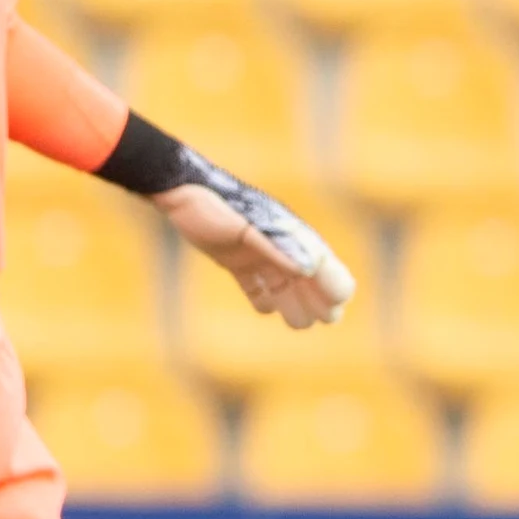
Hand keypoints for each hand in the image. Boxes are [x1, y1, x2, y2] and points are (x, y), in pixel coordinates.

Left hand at [153, 154, 354, 329]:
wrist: (182, 193)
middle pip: (308, 277)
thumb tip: (312, 268)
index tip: (335, 308)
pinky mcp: (235, 260)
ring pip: (283, 284)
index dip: (333, 284)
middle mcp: (278, 245)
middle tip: (327, 321)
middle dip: (319, 299)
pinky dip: (261, 297)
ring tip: (299, 324)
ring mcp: (256, 253)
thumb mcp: (249, 228)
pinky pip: (254, 284)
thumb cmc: (219, 207)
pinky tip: (265, 308)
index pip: (323, 264)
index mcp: (289, 235)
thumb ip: (280, 247)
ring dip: (293, 303)